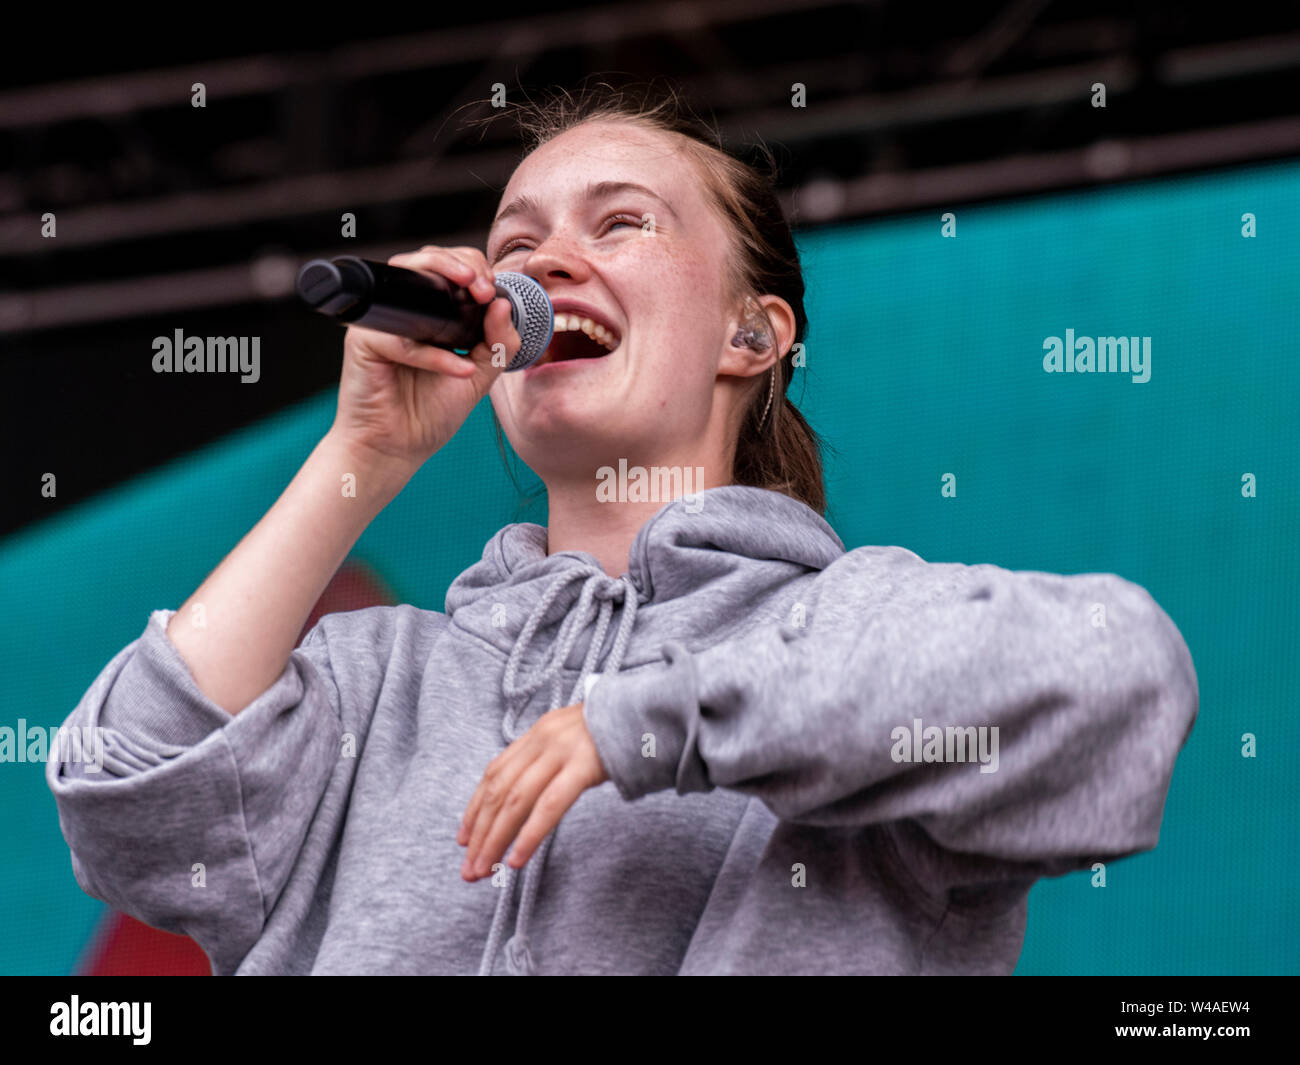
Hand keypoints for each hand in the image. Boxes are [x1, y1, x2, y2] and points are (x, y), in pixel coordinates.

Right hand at [332, 245, 520, 469]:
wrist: (395, 450)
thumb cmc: (429, 413)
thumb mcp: (478, 377)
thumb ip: (496, 344)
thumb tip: (505, 305)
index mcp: (430, 314)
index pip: (450, 270)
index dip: (475, 269)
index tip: (495, 289)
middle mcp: (403, 312)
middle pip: (427, 261)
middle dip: (463, 264)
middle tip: (486, 288)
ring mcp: (381, 322)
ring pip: (406, 277)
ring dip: (445, 277)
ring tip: (479, 298)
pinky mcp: (362, 342)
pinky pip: (401, 339)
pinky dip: (433, 355)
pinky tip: (458, 371)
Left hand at [457, 701, 608, 880]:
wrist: (652, 713)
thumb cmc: (616, 733)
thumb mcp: (574, 738)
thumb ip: (549, 760)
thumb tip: (526, 797)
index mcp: (538, 733)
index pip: (494, 773)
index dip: (475, 808)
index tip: (464, 839)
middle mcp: (543, 739)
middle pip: (499, 790)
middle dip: (480, 833)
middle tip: (469, 868)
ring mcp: (563, 751)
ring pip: (516, 800)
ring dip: (495, 839)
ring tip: (484, 870)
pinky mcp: (584, 766)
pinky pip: (549, 806)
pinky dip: (528, 835)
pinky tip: (517, 859)